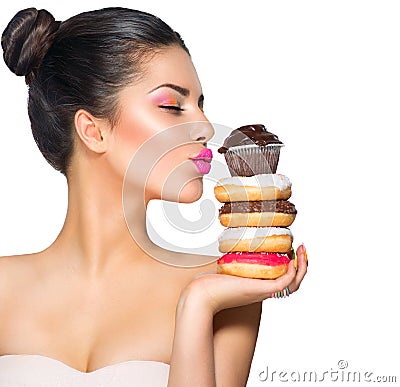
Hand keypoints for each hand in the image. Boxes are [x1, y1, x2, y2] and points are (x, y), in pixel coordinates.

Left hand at [181, 244, 307, 314]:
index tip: (292, 251)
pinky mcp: (258, 290)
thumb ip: (229, 259)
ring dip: (302, 268)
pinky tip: (290, 262)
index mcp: (256, 286)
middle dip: (302, 266)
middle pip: (293, 283)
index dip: (291, 267)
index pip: (281, 279)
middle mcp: (262, 290)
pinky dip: (291, 274)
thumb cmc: (208, 284)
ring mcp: (261, 291)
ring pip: (293, 285)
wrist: (200, 296)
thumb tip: (227, 243)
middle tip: (303, 250)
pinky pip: (283, 284)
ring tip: (303, 253)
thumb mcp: (224, 268)